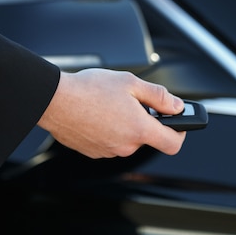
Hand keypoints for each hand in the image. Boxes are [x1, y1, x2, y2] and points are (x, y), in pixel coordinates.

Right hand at [37, 68, 186, 157]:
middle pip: (147, 138)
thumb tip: (177, 106)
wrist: (55, 100)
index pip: (173, 144)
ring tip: (110, 104)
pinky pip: (110, 142)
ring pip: (127, 139)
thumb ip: (159, 96)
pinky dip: (109, 130)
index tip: (177, 122)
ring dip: (125, 124)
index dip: (180, 133)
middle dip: (144, 120)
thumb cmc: (89, 89)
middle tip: (132, 101)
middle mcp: (125, 146)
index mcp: (139, 129)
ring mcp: (108, 151)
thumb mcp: (131, 83)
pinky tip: (97, 113)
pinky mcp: (93, 152)